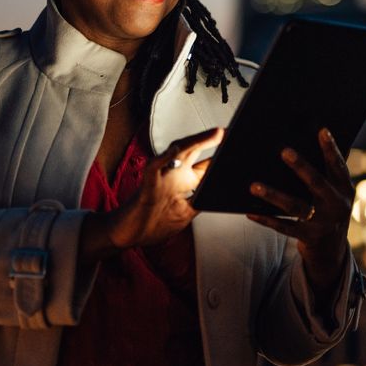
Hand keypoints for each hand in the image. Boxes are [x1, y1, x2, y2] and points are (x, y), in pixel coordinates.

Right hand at [81, 127, 220, 260]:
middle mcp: (173, 175)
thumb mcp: (185, 214)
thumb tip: (221, 195)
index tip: (238, 145)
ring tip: (214, 133)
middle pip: (194, 151)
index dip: (221, 154)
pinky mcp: (147, 186)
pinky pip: (153, 169)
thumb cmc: (152, 223)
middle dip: (211, 140)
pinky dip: (163, 159)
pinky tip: (173, 151)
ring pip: (176, 152)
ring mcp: (160, 178)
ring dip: (195, 141)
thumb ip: (200, 201)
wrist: (126, 235)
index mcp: (184, 182)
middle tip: (229, 130)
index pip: (206, 163)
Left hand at [247, 127, 352, 298]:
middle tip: (284, 151)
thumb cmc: (328, 207)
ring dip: (274, 196)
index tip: (322, 130)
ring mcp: (322, 223)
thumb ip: (327, 172)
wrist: (332, 248)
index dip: (331, 149)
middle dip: (301, 167)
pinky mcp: (307, 237)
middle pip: (317, 183)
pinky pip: (284, 227)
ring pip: (295, 207)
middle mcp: (336, 205)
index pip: (338, 166)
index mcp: (345, 189)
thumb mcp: (336, 191)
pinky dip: (266, 219)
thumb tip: (309, 141)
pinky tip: (250, 211)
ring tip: (254, 186)